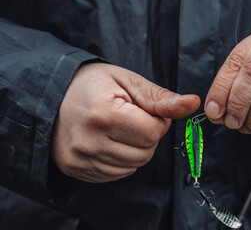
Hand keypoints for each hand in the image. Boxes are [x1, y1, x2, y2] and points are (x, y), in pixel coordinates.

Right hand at [52, 63, 199, 182]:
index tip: (147, 111)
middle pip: (145, 153)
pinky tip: (110, 141)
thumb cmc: (91, 85)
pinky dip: (122, 159)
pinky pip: (117, 174)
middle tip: (133, 118)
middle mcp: (89, 142)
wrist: (51, 96)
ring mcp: (81, 160)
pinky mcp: (77, 170)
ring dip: (137, 148)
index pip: (152, 133)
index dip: (158, 121)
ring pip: (134, 166)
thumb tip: (193, 104)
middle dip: (149, 135)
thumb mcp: (128, 82)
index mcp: (103, 115)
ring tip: (120, 129)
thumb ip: (161, 98)